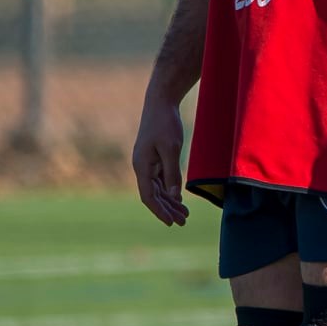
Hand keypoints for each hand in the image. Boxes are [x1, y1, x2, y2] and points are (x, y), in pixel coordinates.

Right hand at [132, 86, 188, 225]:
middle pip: (154, 195)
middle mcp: (141, 167)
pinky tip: (178, 200)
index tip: (171, 223)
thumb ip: (172, 173)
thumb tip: (173, 196)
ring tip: (185, 215)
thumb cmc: (165, 123)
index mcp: (141, 166)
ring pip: (158, 189)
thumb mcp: (171, 149)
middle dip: (167, 210)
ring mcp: (147, 163)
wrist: (160, 102)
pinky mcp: (154, 158)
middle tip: (183, 222)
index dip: (159, 211)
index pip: (148, 196)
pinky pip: (160, 180)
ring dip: (170, 202)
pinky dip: (169, 190)